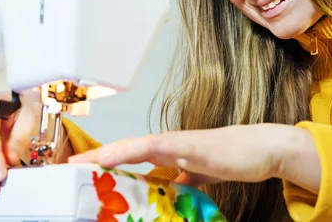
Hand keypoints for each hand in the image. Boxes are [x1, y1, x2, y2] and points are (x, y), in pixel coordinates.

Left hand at [69, 123, 320, 192]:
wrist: (262, 148)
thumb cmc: (232, 159)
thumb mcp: (199, 176)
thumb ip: (180, 179)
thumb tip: (165, 189)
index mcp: (168, 152)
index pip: (130, 155)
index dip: (105, 161)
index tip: (81, 170)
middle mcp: (168, 144)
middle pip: (125, 148)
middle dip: (97, 157)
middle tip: (69, 167)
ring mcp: (179, 142)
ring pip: (135, 145)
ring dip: (107, 154)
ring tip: (82, 163)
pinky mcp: (192, 145)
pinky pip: (158, 147)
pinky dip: (135, 150)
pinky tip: (119, 155)